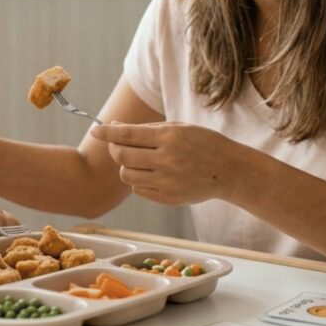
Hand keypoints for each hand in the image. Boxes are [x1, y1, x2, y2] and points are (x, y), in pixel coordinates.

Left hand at [90, 121, 245, 204]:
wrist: (229, 171)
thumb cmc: (203, 143)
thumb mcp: (179, 128)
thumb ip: (147, 129)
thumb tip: (115, 128)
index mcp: (170, 137)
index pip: (128, 134)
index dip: (108, 132)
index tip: (95, 129)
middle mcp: (167, 159)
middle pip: (122, 155)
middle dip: (114, 148)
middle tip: (117, 144)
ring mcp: (168, 181)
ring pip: (127, 175)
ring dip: (126, 166)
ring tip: (138, 159)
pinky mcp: (169, 198)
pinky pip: (139, 189)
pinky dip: (138, 180)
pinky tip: (150, 173)